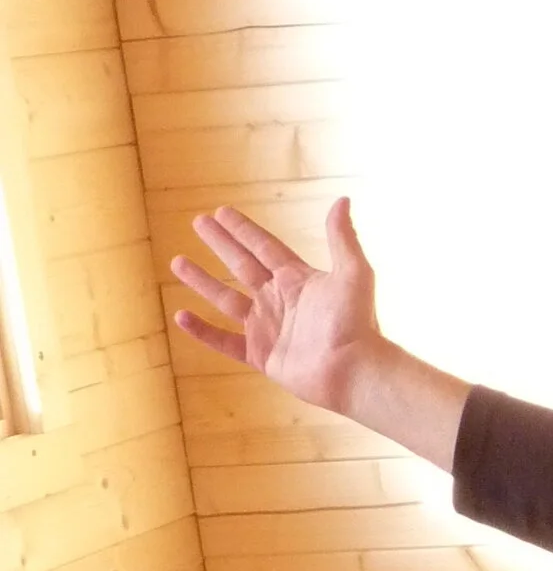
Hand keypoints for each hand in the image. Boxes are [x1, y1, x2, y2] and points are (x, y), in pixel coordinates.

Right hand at [170, 196, 468, 466]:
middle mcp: (280, 301)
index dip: (243, 230)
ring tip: (178, 262)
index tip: (221, 211)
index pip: (264, 247)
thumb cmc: (357, 323)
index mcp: (298, 280)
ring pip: (227, 300)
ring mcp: (269, 328)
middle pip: (242, 265)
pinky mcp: (262, 356)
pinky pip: (225, 341)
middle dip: (220, 244)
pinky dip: (203, 331)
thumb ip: (342, 238)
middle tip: (198, 222)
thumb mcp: (353, 274)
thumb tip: (342, 199)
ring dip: (202, 282)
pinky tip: (181, 316)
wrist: (354, 371)